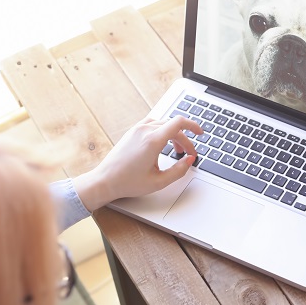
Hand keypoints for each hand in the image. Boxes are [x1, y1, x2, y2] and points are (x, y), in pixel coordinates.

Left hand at [74, 116, 202, 210]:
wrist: (105, 181)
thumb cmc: (128, 182)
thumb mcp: (159, 182)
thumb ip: (179, 170)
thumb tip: (189, 160)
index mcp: (153, 141)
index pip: (179, 123)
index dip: (193, 126)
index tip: (200, 133)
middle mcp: (144, 131)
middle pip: (173, 126)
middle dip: (185, 139)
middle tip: (188, 154)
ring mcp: (137, 130)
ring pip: (163, 124)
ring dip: (173, 135)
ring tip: (175, 151)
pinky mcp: (132, 132)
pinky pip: (152, 124)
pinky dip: (162, 131)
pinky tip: (162, 144)